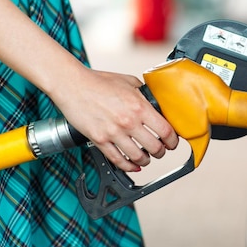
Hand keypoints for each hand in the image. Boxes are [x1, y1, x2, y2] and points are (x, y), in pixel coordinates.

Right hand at [50, 67, 179, 171]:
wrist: (72, 85)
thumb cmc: (98, 81)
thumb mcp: (129, 81)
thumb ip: (144, 94)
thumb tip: (156, 103)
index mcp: (139, 106)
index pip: (166, 131)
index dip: (173, 140)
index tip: (172, 142)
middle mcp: (128, 121)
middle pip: (155, 147)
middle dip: (161, 152)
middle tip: (161, 150)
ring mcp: (113, 132)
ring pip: (138, 157)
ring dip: (146, 161)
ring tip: (147, 158)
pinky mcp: (99, 140)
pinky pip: (118, 160)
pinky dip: (128, 166)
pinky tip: (132, 165)